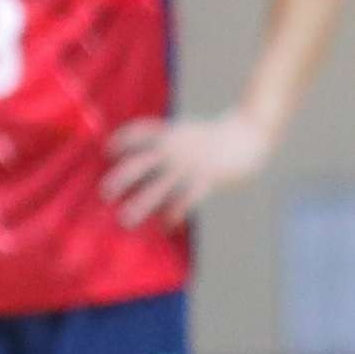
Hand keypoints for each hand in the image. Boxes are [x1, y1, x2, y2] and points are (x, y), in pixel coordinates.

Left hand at [102, 111, 271, 227]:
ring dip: (141, 204)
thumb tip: (142, 152)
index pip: (137, 133)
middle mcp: (173, 149)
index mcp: (168, 133)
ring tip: (126, 220)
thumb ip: (164, 138)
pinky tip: (166, 224)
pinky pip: (186, 199)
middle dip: (120, 178)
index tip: (108, 151)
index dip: (121, 140)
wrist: (250, 134)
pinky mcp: (207, 179)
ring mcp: (189, 164)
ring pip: (158, 187)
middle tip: (104, 194)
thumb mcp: (186, 129)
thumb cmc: (214, 135)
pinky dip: (174, 212)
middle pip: (139, 163)